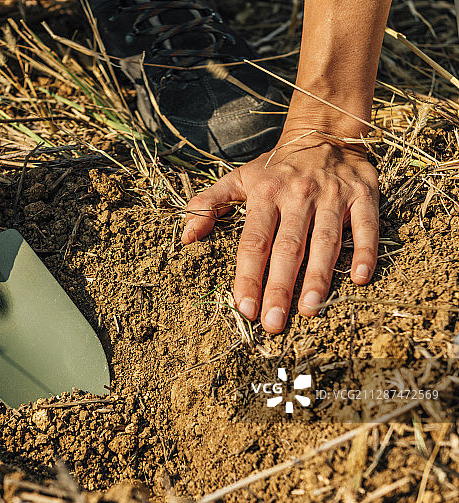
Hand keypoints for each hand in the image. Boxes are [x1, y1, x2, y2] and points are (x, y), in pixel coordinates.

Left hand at [181, 135, 378, 332]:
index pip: (253, 242)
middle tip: (273, 323)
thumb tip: (185, 237)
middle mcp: (297, 196)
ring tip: (310, 310)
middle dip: (279, 287)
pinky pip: (366, 225)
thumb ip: (208, 205)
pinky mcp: (363, 194)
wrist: (324, 131)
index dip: (248, 276)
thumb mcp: (238, 179)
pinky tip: (360, 279)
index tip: (244, 308)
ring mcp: (332, 196)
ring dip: (318, 277)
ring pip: (325, 241)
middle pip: (287, 248)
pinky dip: (365, 251)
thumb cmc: (276, 167)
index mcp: (264, 195)